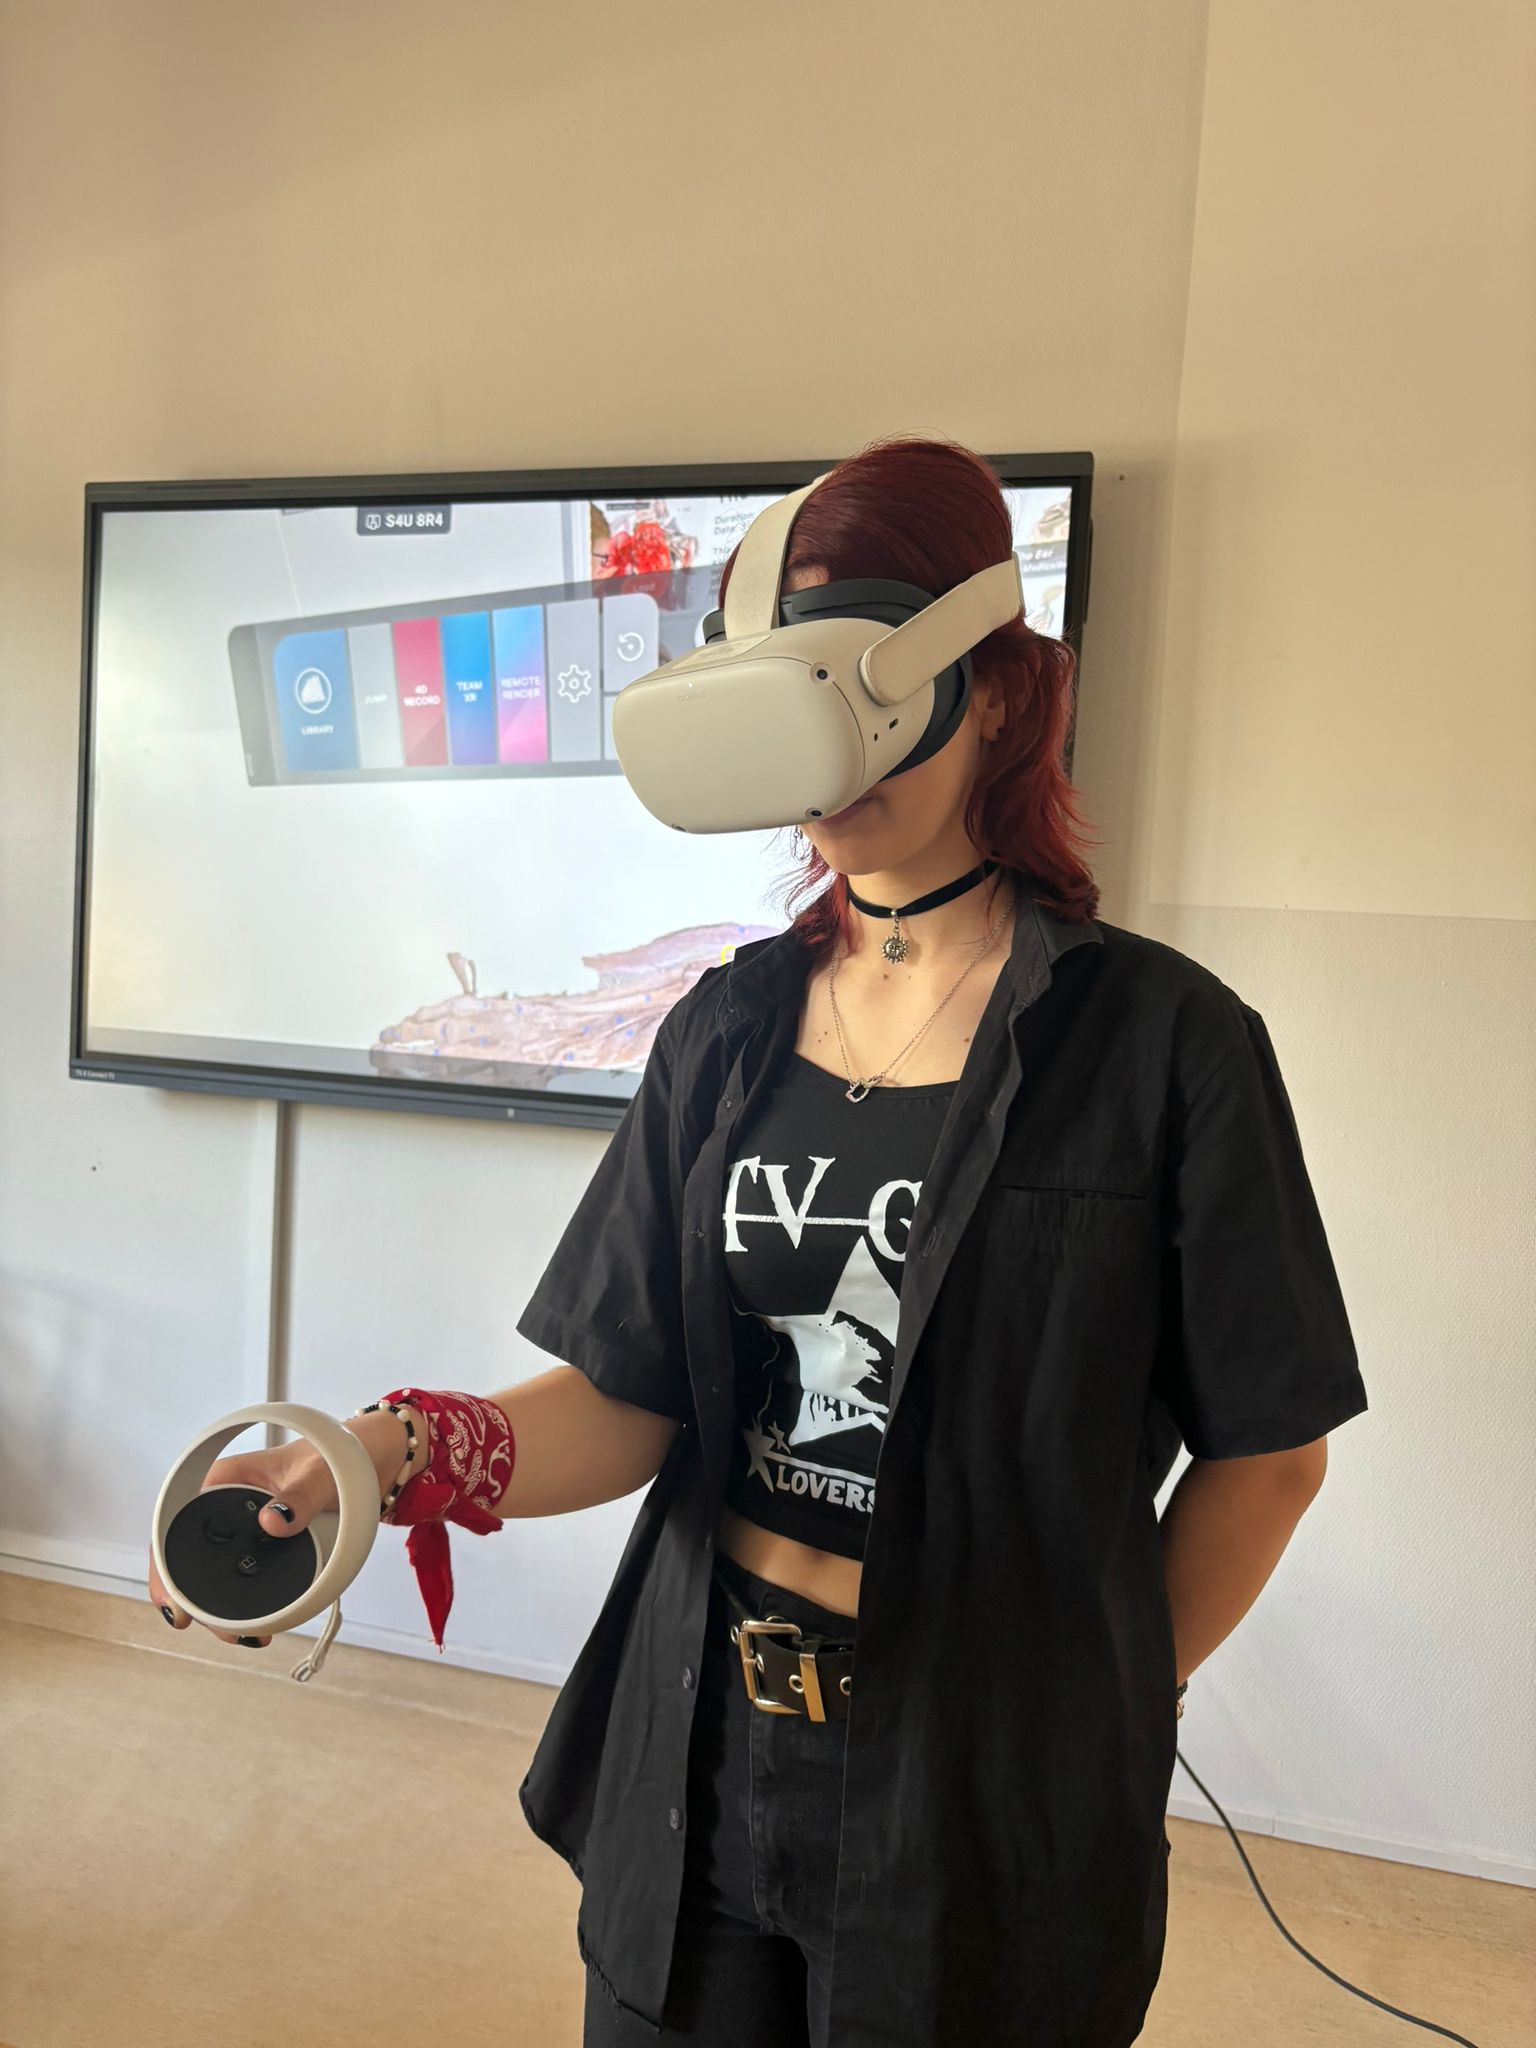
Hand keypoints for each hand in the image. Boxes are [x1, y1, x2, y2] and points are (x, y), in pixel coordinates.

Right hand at [147, 1410, 417, 1648]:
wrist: (367, 1462)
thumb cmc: (336, 1455)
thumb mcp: (320, 1474)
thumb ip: (300, 1496)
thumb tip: (273, 1522)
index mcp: (223, 1480)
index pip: (175, 1525)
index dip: (165, 1567)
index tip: (173, 1604)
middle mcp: (224, 1507)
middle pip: (190, 1560)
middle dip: (195, 1601)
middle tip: (222, 1632)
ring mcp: (243, 1531)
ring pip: (214, 1577)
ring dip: (221, 1611)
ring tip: (244, 1637)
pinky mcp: (263, 1548)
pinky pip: (244, 1579)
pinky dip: (248, 1606)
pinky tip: (260, 1628)